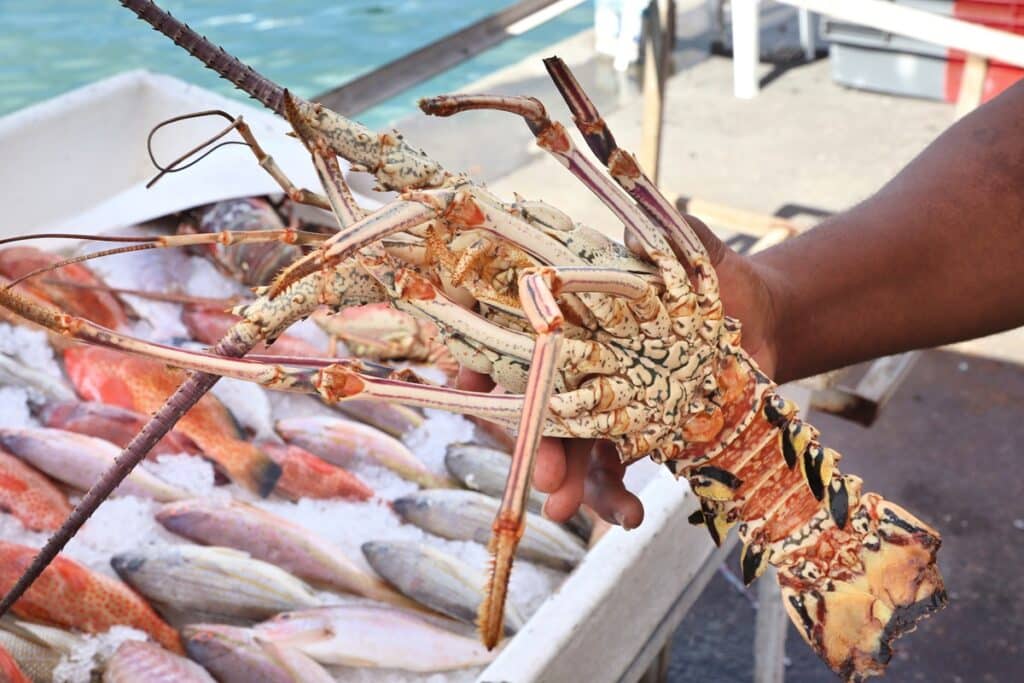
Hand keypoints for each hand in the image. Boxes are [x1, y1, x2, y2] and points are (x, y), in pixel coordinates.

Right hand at [458, 215, 781, 527]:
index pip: (516, 342)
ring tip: (565, 509)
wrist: (767, 319)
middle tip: (541, 475)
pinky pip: (616, 472)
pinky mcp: (641, 435)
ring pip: (572, 449)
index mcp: (578, 319)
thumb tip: (630, 237)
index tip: (469, 386)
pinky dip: (616, 500)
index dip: (484, 363)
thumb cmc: (718, 275)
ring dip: (566, 482)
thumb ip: (662, 237)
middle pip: (542, 406)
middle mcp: (583, 365)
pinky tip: (630, 517)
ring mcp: (610, 405)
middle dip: (534, 442)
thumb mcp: (692, 248)